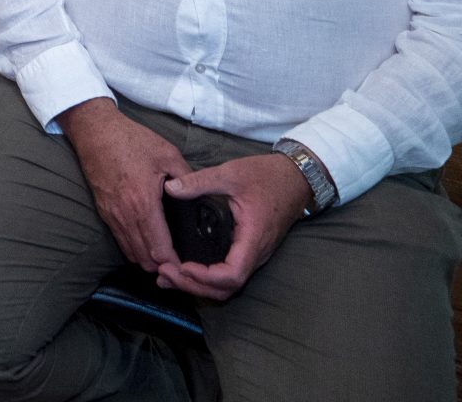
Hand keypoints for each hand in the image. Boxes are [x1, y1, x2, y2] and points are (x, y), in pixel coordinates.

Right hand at [59, 98, 187, 272]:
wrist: (95, 131)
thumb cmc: (131, 140)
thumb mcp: (167, 154)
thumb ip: (187, 178)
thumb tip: (202, 197)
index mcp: (144, 203)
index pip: (159, 248)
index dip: (174, 263)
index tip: (188, 267)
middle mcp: (125, 215)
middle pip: (144, 258)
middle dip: (163, 267)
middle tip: (180, 267)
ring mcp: (111, 215)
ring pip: (130, 253)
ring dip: (147, 260)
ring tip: (165, 260)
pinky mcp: (103, 211)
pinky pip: (119, 241)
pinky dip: (134, 249)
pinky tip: (146, 245)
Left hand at [155, 154, 310, 300]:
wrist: (295, 178)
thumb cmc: (268, 176)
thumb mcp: (230, 174)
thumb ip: (199, 181)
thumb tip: (170, 187)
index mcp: (253, 238)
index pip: (232, 275)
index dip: (205, 277)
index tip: (182, 266)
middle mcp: (256, 253)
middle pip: (227, 288)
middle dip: (195, 286)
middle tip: (165, 273)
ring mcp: (255, 255)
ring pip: (229, 285)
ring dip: (200, 285)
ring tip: (171, 275)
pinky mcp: (251, 251)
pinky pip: (231, 274)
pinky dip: (208, 278)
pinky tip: (188, 269)